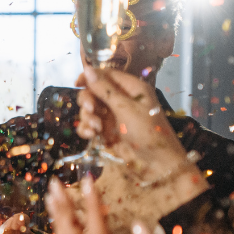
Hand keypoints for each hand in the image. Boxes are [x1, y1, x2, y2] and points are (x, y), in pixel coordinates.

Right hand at [74, 67, 193, 182]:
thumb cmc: (147, 132)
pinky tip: (91, 135)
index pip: (106, 75)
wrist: (156, 165)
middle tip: (90, 110)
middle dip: (88, 101)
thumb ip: (104, 89)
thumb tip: (87, 68)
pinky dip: (87, 129)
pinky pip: (90, 125)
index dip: (90, 78)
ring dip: (88, 117)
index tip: (77, 83)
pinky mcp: (107, 132)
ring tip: (95, 129)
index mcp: (131, 89)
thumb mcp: (125, 108)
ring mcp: (113, 117)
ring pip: (90, 109)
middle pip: (94, 92)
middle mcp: (121, 100)